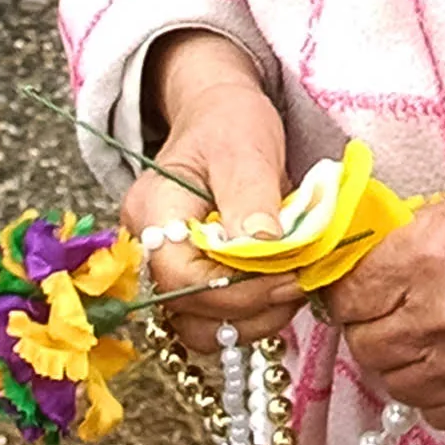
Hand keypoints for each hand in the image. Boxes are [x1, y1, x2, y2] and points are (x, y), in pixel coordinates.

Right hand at [118, 33, 302, 344]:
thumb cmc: (230, 122)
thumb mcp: (245, 144)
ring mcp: (165, 270)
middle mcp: (147, 249)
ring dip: (251, 321)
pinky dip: (249, 316)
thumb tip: (264, 246)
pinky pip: (212, 321)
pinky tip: (279, 289)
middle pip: (185, 311)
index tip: (286, 275)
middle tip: (297, 281)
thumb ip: (252, 195)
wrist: (221, 116)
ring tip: (292, 286)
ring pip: (198, 329)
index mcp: (151, 210)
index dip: (232, 288)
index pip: (176, 275)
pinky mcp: (189, 282)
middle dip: (248, 306)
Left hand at [325, 176, 444, 429]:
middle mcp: (437, 313)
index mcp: (422, 256)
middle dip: (369, 327)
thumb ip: (405, 238)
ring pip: (395, 382)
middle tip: (386, 312)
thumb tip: (363, 258)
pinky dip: (434, 391)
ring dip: (400, 361)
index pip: (346, 296)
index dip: (345, 293)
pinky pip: (436, 411)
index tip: (352, 291)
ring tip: (422, 337)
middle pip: (365, 344)